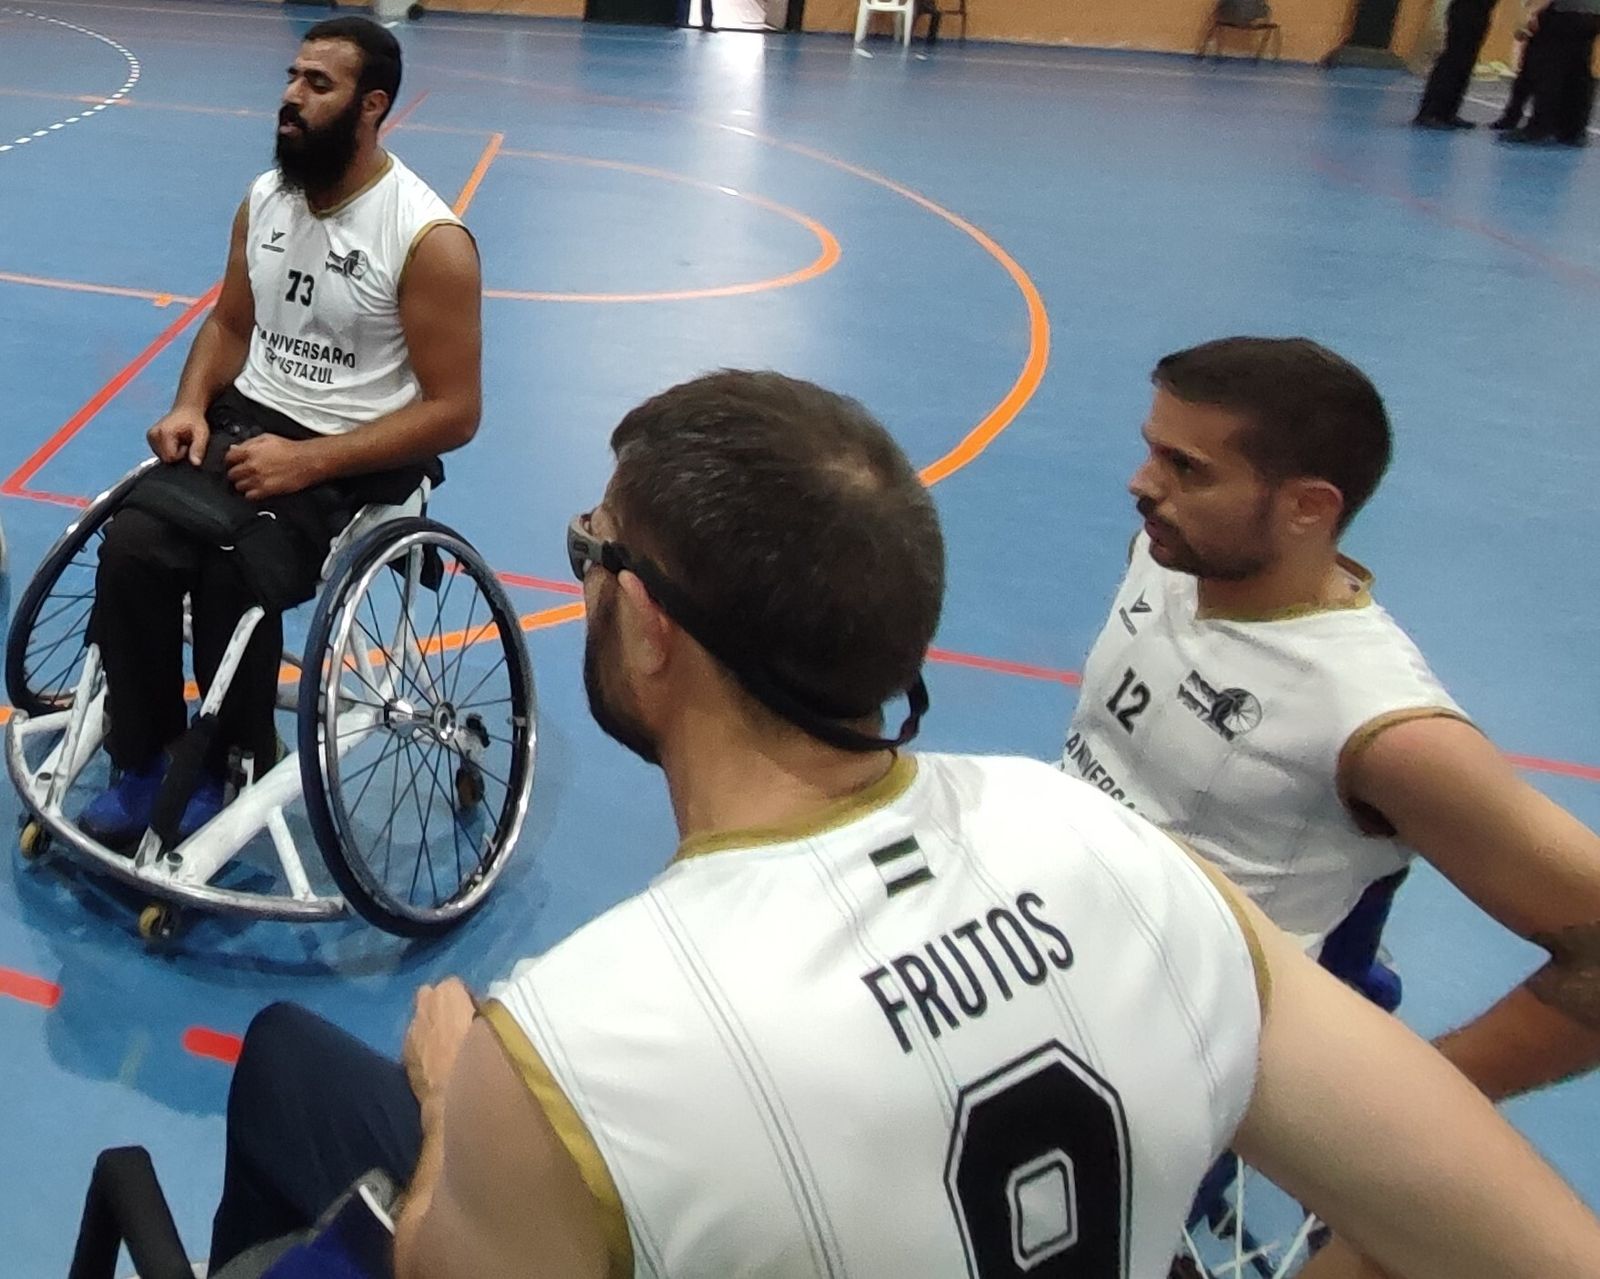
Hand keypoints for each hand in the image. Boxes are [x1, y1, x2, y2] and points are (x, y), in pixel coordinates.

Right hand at [148, 407, 209, 465]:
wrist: (186, 410)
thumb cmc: (194, 421)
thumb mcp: (201, 434)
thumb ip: (198, 448)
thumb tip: (196, 463)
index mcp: (163, 432)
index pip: (170, 457)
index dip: (181, 455)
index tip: (187, 444)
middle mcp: (153, 434)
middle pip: (165, 459)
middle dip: (177, 454)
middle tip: (184, 442)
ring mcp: (150, 436)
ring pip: (162, 457)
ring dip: (173, 452)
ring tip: (179, 440)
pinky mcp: (150, 438)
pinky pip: (160, 453)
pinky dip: (168, 450)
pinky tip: (174, 441)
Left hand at [225, 434, 318, 500]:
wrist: (306, 461)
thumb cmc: (290, 449)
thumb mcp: (267, 438)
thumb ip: (249, 443)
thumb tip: (235, 448)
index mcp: (249, 451)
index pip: (228, 458)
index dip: (231, 461)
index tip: (234, 463)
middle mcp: (251, 466)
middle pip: (232, 474)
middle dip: (236, 474)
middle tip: (243, 474)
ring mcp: (258, 479)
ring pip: (239, 486)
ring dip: (243, 485)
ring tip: (250, 482)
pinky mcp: (266, 490)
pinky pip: (249, 496)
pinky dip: (251, 494)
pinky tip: (257, 489)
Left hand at [402, 978, 476, 1112]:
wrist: (452, 1094)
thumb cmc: (479, 1055)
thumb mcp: (493, 1026)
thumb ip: (485, 1012)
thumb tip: (483, 1012)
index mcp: (447, 992)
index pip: (456, 984)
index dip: (466, 999)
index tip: (476, 1014)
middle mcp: (424, 1004)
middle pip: (431, 996)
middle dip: (441, 1007)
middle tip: (459, 1026)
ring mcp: (410, 1029)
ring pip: (421, 1020)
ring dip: (431, 1028)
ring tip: (447, 1048)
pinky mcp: (403, 1054)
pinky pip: (415, 1042)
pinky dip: (423, 1048)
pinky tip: (436, 1064)